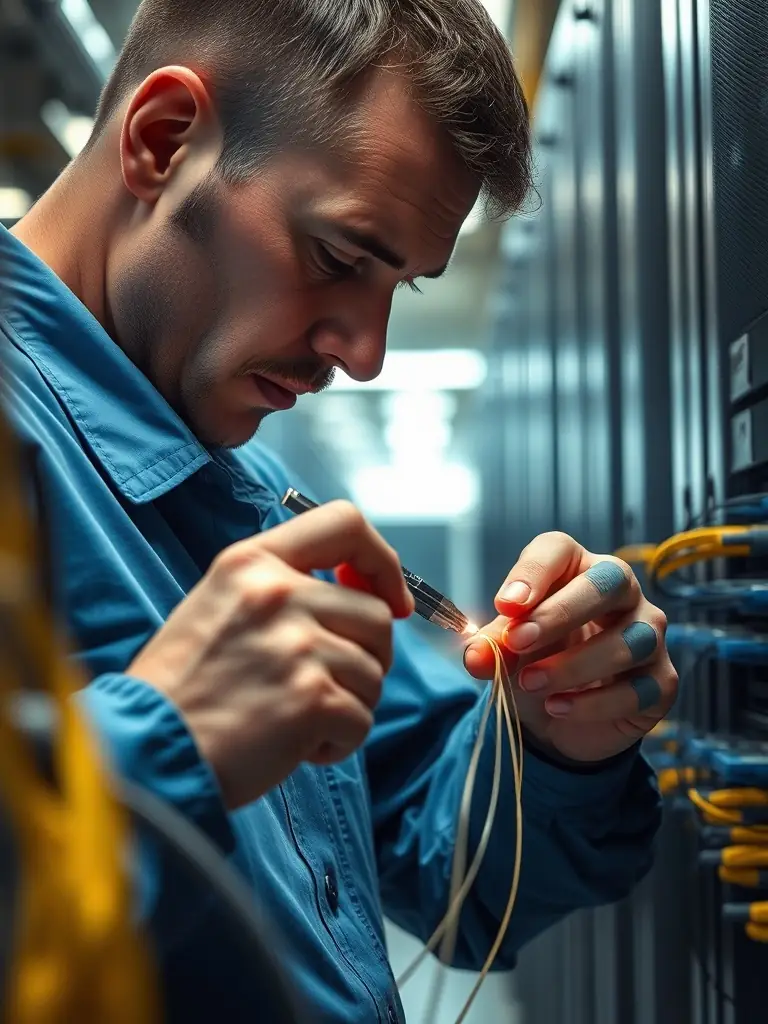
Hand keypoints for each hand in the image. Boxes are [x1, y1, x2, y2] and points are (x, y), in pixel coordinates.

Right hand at [128, 502, 413, 808]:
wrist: (147, 751)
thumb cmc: (182, 687)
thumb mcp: (219, 603)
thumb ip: (283, 587)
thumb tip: (363, 589)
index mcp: (252, 562)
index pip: (344, 524)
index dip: (382, 561)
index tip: (391, 598)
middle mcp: (278, 594)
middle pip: (375, 614)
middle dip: (368, 656)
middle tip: (325, 684)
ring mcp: (298, 646)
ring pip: (374, 672)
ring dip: (347, 703)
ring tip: (295, 719)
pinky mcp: (312, 699)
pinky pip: (362, 719)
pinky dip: (338, 742)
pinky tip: (294, 746)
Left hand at [463, 532, 677, 762]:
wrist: (559, 714)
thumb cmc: (536, 659)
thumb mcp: (508, 650)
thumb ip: (492, 647)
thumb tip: (477, 656)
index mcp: (578, 568)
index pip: (559, 549)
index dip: (533, 572)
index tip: (505, 604)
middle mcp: (623, 592)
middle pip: (608, 582)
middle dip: (559, 613)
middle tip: (517, 641)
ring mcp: (649, 634)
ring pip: (627, 641)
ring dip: (572, 665)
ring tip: (530, 683)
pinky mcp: (662, 681)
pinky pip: (637, 689)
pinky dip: (592, 703)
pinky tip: (558, 707)